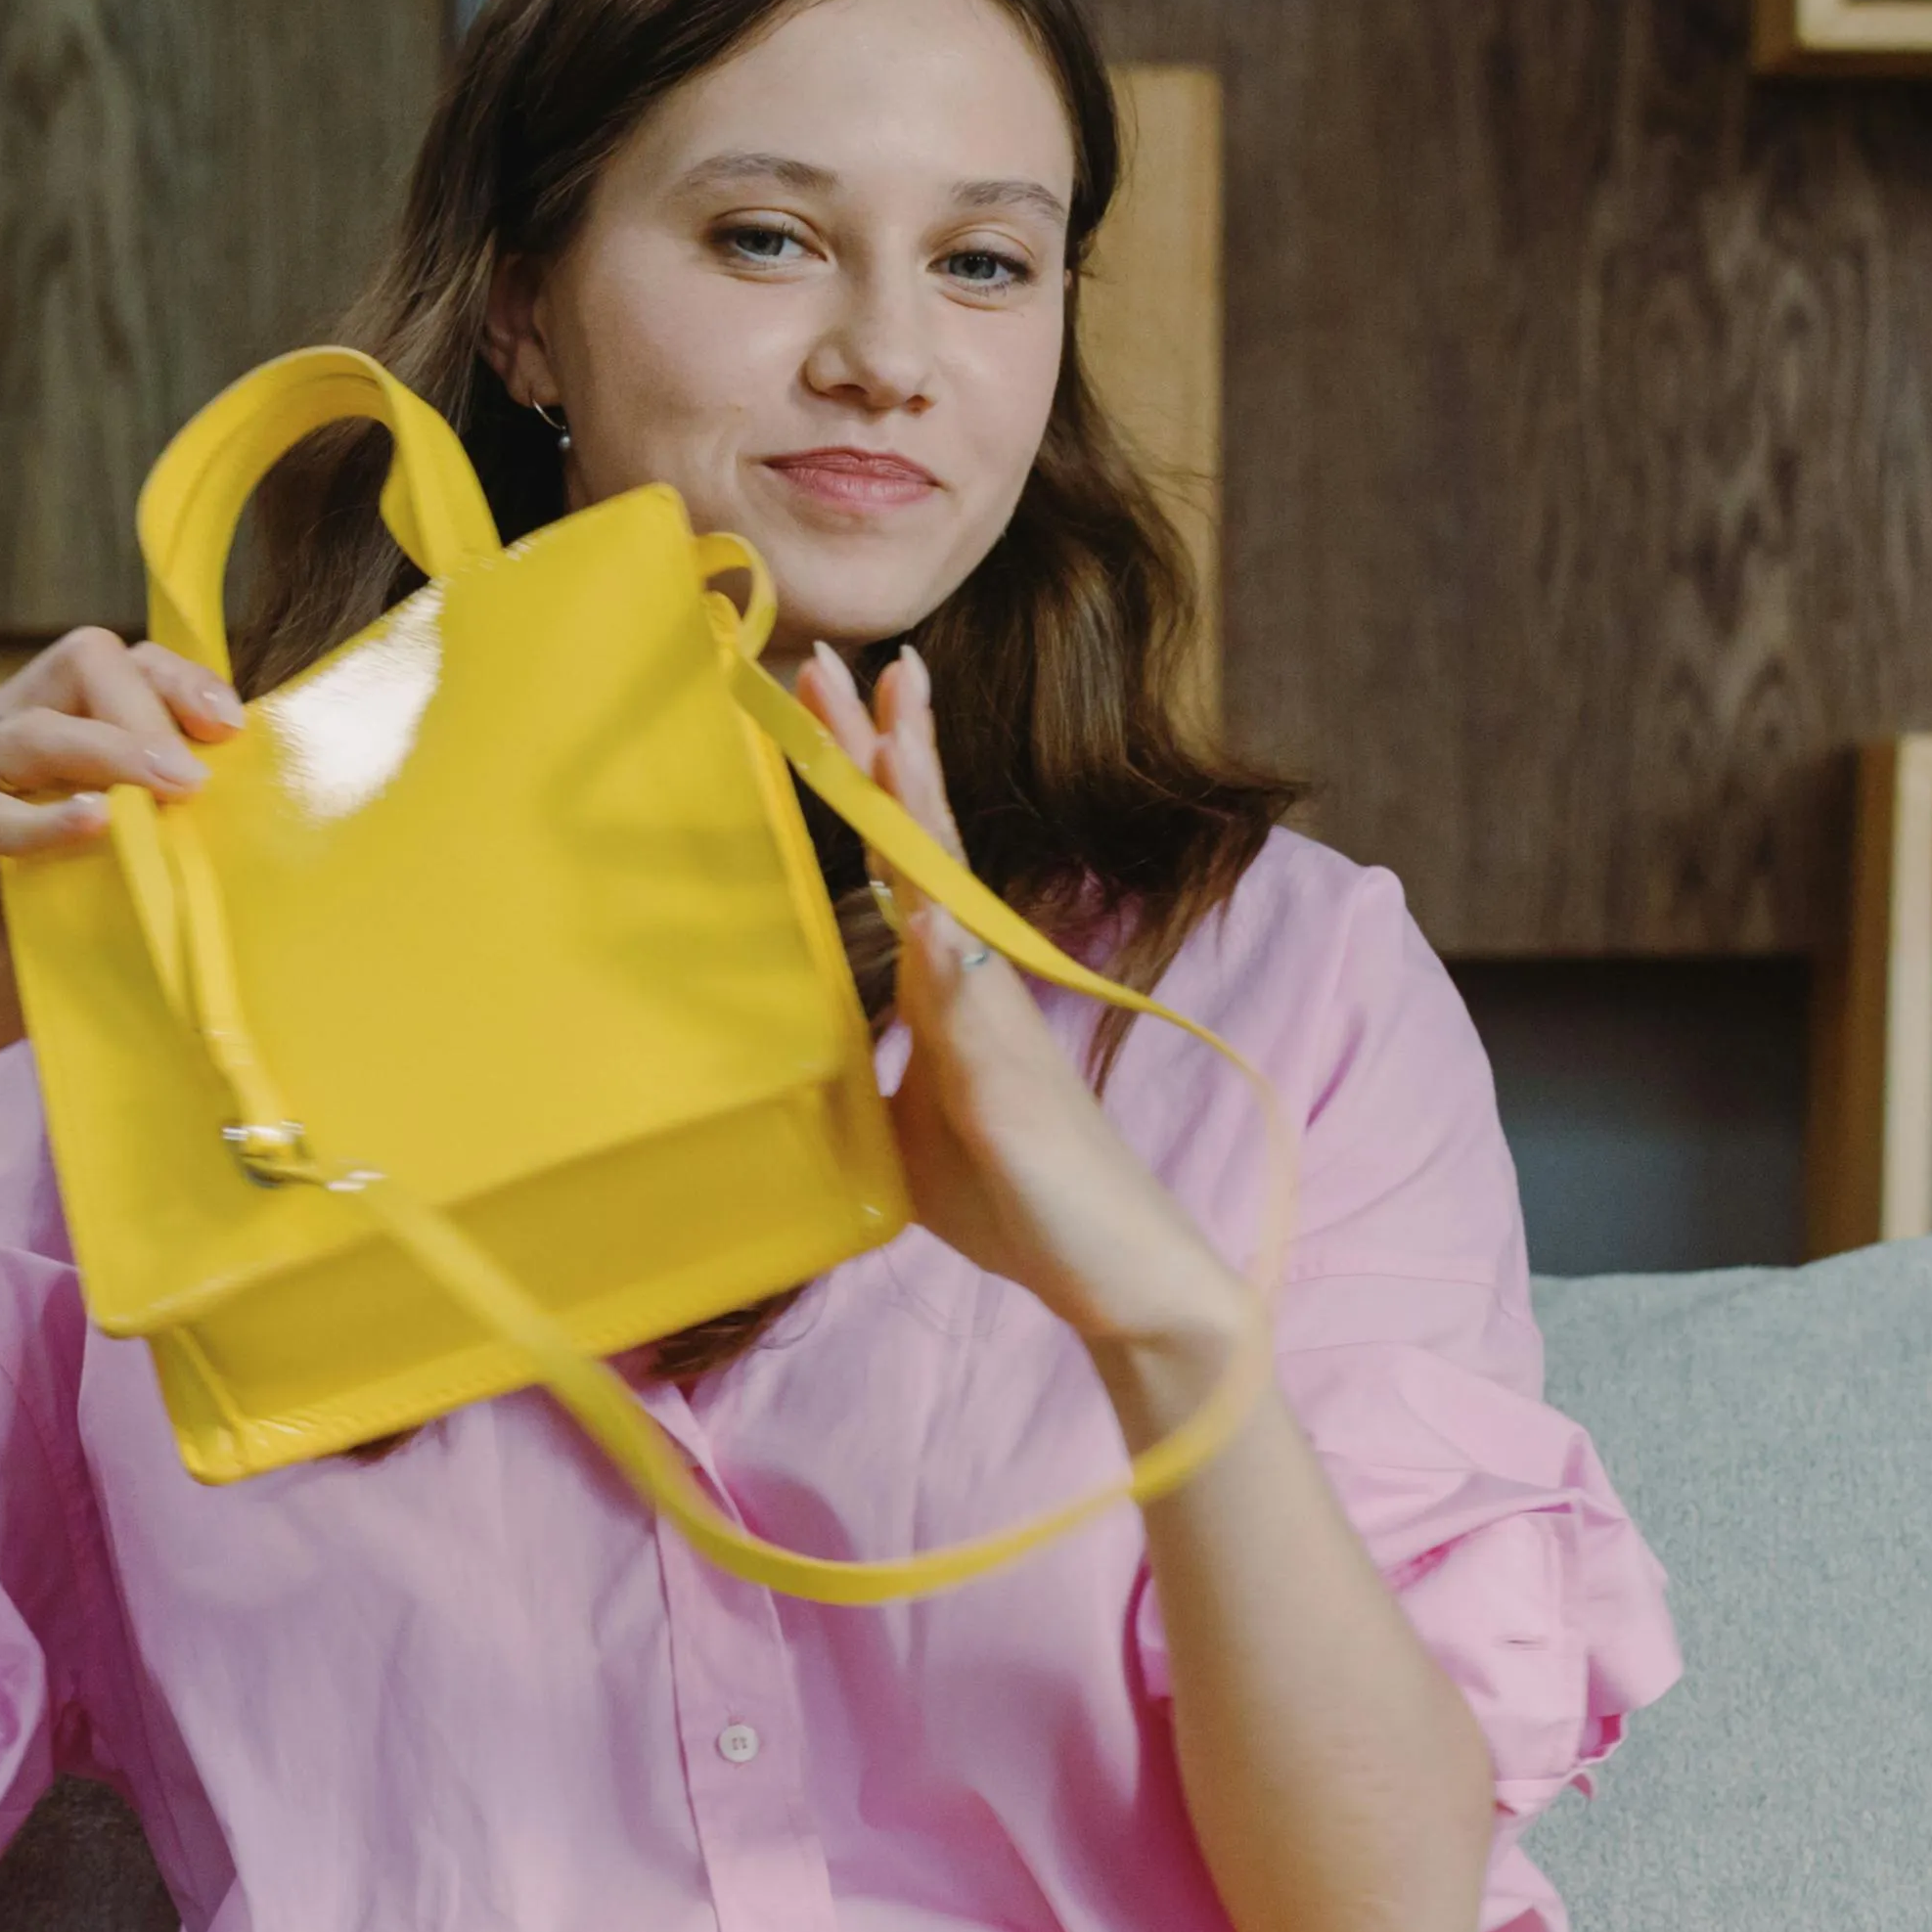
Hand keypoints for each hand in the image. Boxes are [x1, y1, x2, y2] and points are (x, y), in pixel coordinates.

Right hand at [0, 628, 241, 1106]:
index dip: (177, 681)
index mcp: (31, 735)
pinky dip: (42, 819)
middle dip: (153, 705)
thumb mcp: (96, 892)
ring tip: (175, 789)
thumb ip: (145, 844)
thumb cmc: (8, 969)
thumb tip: (248, 827)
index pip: (113, 667)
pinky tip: (92, 824)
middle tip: (199, 775)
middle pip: (81, 662)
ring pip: (38, 726)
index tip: (233, 728)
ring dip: (116, 752)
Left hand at [790, 646, 1256, 1444]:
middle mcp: (979, 982)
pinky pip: (974, 1010)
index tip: (824, 693)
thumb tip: (813, 1050)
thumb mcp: (912, 1132)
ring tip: (893, 728)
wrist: (1118, 1276)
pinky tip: (925, 908)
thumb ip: (874, 1071)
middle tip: (840, 655)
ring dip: (919, 814)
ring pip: (951, 895)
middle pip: (923, 842)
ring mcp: (1000, 1026)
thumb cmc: (1024, 1200)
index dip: (864, 775)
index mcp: (953, 984)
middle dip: (884, 747)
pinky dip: (949, 957)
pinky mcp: (1014, 1088)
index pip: (897, 857)